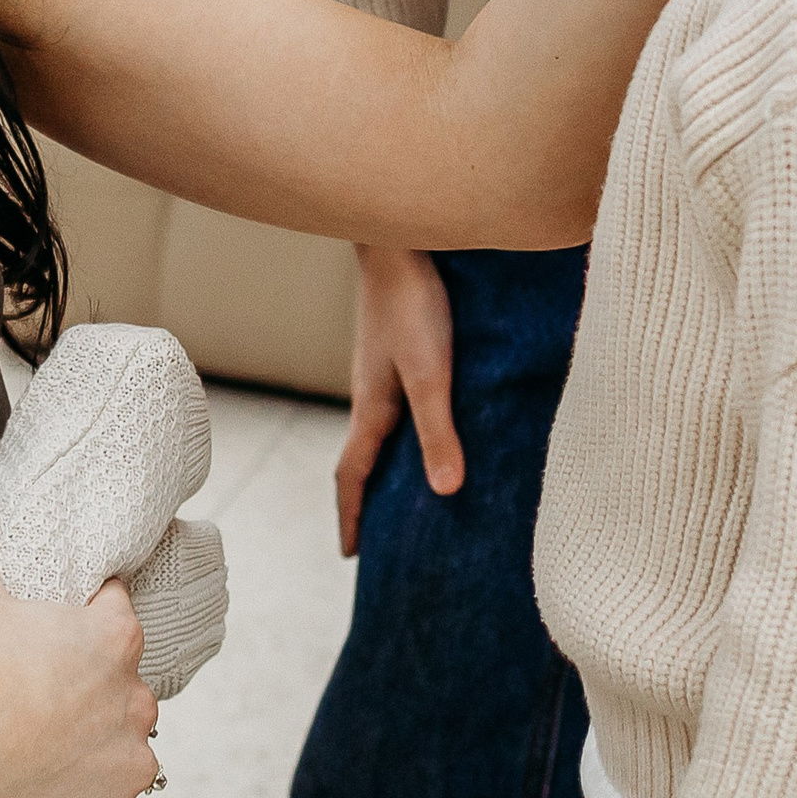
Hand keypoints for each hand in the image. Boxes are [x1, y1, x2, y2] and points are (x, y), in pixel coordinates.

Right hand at [0, 515, 157, 797]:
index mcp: (115, 637)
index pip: (115, 610)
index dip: (84, 616)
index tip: (53, 631)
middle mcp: (137, 698)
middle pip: (124, 687)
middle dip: (92, 692)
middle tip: (40, 698)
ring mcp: (128, 760)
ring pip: (129, 751)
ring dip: (100, 751)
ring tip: (48, 752)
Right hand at [337, 245, 461, 554]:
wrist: (399, 242)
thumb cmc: (413, 306)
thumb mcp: (430, 374)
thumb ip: (438, 431)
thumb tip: (446, 492)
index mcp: (370, 409)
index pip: (351, 475)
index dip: (351, 517)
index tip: (350, 555)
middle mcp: (371, 395)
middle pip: (362, 458)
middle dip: (364, 498)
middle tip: (373, 533)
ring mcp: (383, 372)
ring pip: (379, 430)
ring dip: (385, 464)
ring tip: (404, 489)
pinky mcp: (399, 351)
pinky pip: (397, 406)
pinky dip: (405, 431)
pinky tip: (429, 424)